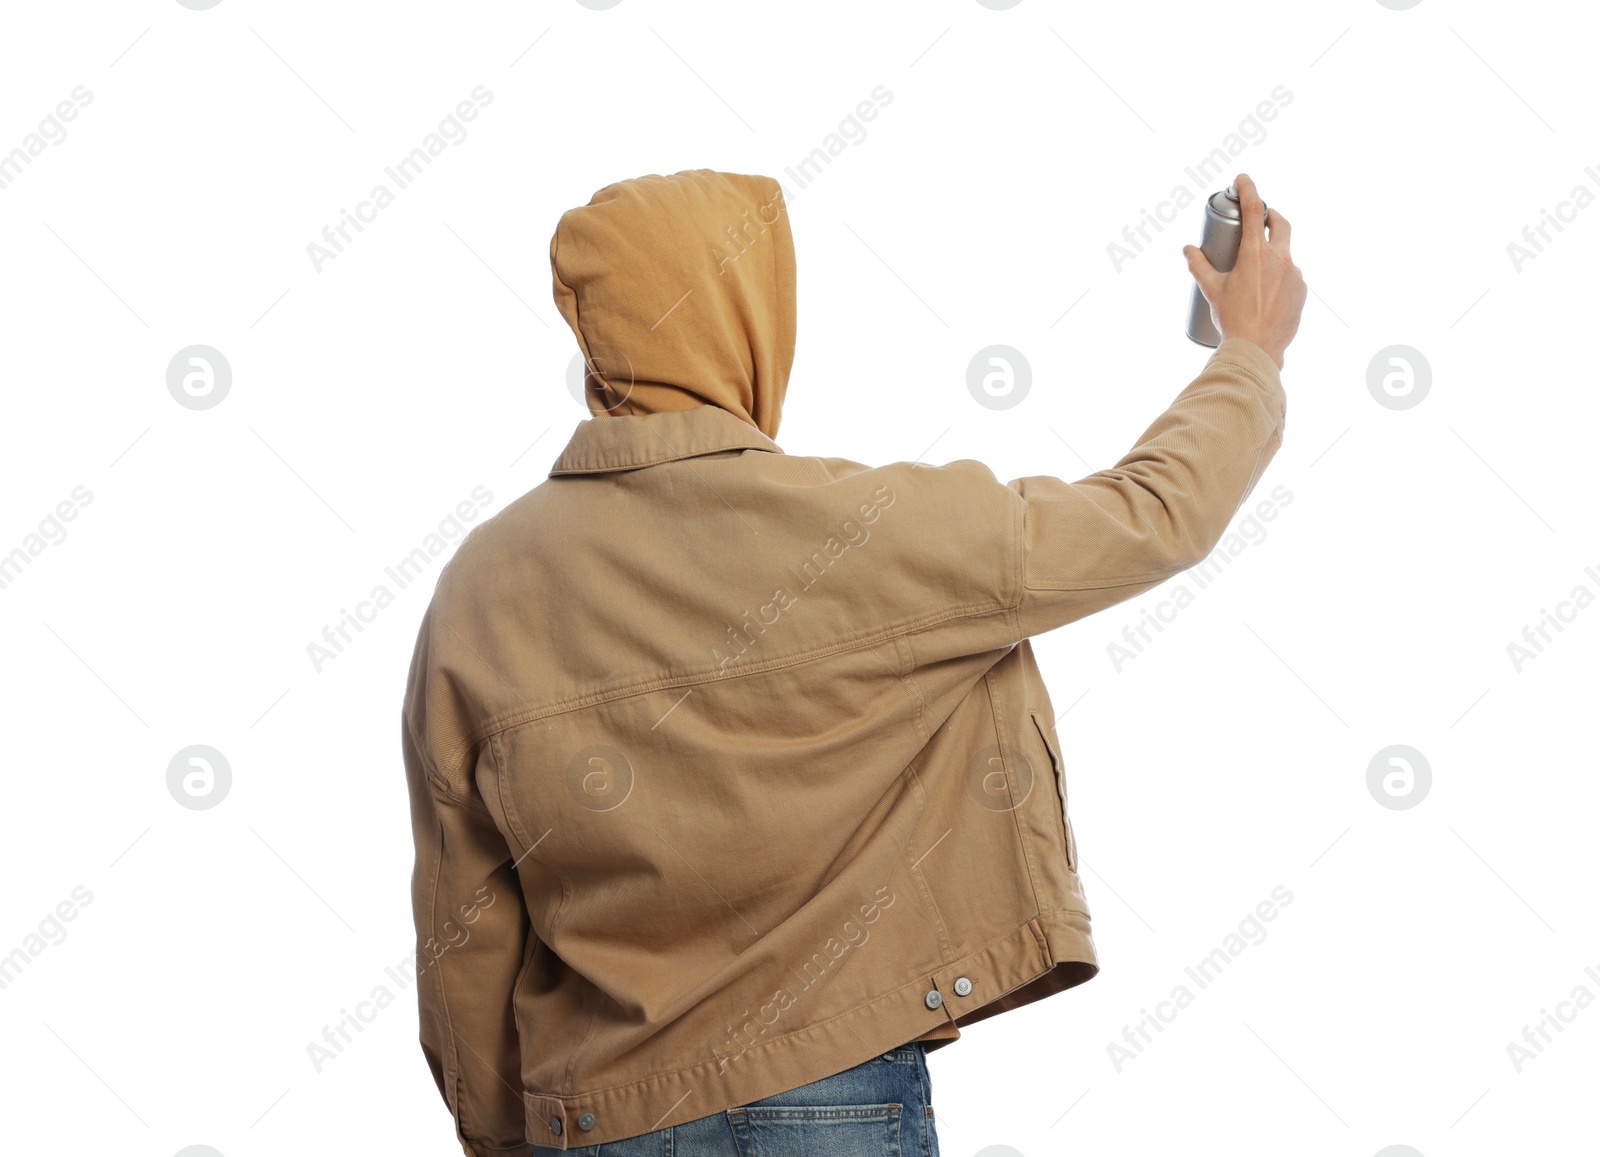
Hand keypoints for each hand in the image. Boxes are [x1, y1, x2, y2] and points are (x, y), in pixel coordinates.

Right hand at [1183, 173, 1305, 369]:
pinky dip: (1279, 277)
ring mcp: (1295, 274)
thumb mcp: (1211, 290)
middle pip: (1280, 223)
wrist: (1258, 350)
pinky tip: (1266, 293)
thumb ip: (1198, 266)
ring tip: (1256, 271)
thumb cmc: (1232, 319)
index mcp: (1255, 253)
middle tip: (1261, 217)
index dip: (1249, 189)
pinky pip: (1291, 276)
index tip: (1243, 180)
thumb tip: (1188, 250)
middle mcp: (1280, 258)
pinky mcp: (1302, 291)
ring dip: (1273, 254)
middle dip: (1271, 215)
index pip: (1255, 210)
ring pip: (1285, 253)